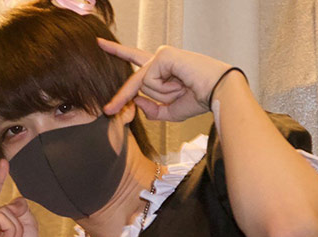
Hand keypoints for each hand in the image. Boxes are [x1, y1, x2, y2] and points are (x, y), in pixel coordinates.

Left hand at [99, 40, 231, 120]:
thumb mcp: (169, 112)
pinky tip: (181, 82)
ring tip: (182, 88)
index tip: (100, 43)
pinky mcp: (163, 55)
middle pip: (134, 81)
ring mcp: (161, 55)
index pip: (134, 60)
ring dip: (162, 94)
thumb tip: (135, 101)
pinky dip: (164, 88)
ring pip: (142, 85)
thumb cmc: (199, 99)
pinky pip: (149, 81)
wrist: (217, 93)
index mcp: (161, 69)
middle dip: (122, 97)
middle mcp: (160, 59)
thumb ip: (151, 110)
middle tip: (110, 110)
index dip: (117, 52)